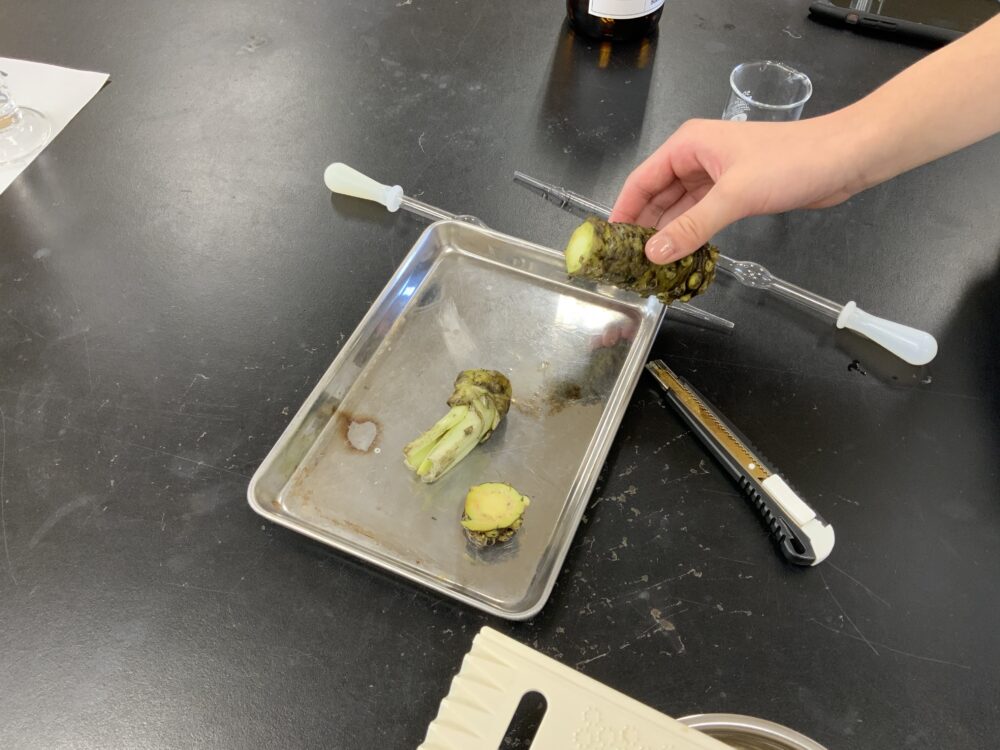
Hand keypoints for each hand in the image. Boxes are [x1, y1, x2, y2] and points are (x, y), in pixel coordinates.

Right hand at [610, 115, 863, 263]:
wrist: (845, 157)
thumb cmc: (791, 162)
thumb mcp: (735, 195)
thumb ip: (692, 226)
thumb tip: (654, 255)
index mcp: (688, 145)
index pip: (642, 180)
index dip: (623, 210)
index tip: (607, 242)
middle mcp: (697, 158)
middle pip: (657, 196)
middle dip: (643, 227)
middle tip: (627, 262)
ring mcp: (716, 176)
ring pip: (679, 209)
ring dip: (667, 235)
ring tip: (649, 267)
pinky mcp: (735, 192)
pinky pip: (701, 216)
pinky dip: (690, 235)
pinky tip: (681, 257)